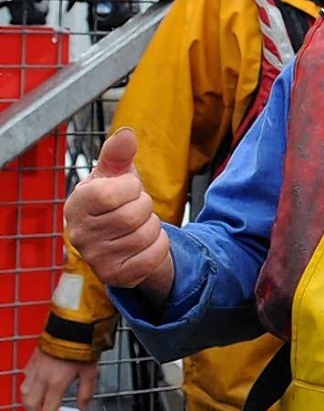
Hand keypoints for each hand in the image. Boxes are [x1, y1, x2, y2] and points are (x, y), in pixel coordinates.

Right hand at [20, 349, 97, 410]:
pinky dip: (26, 386)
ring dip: (27, 403)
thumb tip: (84, 408)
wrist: (72, 326)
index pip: (49, 408)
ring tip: (33, 409)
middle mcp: (42, 377)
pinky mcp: (33, 359)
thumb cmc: (83, 346)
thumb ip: (86, 392)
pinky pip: (25, 377)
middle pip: (31, 403)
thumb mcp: (91, 372)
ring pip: (24, 391)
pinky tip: (31, 387)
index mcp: (56, 382)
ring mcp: (35, 368)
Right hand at [64, 129, 172, 299]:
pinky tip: (144, 244)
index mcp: (77, 205)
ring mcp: (96, 258)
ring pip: (146, 235)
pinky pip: (153, 257)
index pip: (111, 193)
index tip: (126, 190)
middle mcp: (79, 234)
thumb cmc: (115, 202)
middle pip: (133, 215)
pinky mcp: (116, 276)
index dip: (130, 188)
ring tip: (138, 226)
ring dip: (153, 227)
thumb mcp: (116, 176)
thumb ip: (118, 155)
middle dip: (144, 207)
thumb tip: (126, 134)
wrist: (122, 239)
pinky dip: (159, 247)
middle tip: (134, 209)